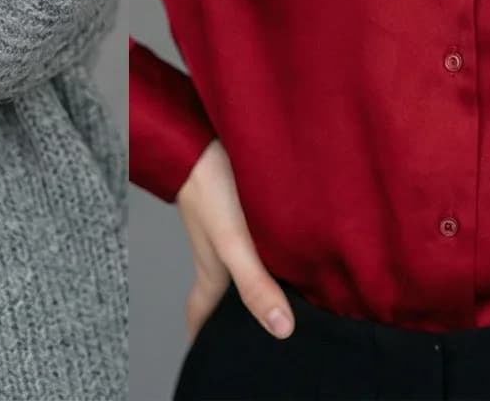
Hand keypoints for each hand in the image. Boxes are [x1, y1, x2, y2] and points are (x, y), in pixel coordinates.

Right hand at [177, 141, 293, 340]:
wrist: (198, 130)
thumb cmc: (208, 186)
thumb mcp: (234, 242)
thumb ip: (255, 284)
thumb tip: (281, 330)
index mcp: (212, 271)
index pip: (203, 315)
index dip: (206, 339)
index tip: (212, 360)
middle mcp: (219, 255)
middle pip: (223, 295)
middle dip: (234, 318)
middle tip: (254, 338)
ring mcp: (229, 231)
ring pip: (242, 268)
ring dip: (256, 285)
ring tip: (283, 300)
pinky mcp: (242, 209)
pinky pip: (256, 243)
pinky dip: (270, 255)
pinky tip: (291, 251)